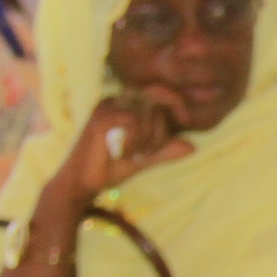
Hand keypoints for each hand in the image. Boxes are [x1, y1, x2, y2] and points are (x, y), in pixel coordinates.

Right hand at [42, 96, 192, 221]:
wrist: (83, 183)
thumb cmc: (111, 168)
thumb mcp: (145, 158)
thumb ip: (166, 151)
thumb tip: (192, 147)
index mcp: (127, 105)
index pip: (159, 92)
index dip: (177, 102)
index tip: (185, 120)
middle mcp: (117, 100)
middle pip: (156, 103)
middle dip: (160, 133)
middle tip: (147, 155)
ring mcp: (107, 105)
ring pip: (147, 112)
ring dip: (149, 139)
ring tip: (136, 157)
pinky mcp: (101, 116)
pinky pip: (134, 120)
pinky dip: (136, 140)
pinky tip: (124, 154)